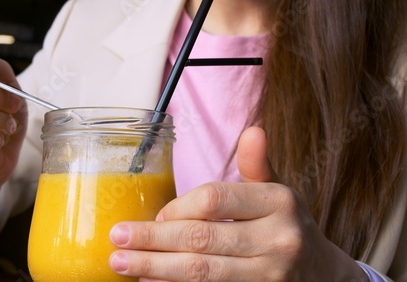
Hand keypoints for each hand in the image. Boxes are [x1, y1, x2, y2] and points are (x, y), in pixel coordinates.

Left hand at [109, 127, 368, 280]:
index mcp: (279, 201)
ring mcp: (270, 274)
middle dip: (153, 240)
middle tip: (117, 237)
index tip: (156, 216)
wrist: (322, 274)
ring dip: (156, 267)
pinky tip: (151, 281)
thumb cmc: (288, 225)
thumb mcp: (280, 192)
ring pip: (202, 271)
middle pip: (202, 238)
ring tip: (122, 262)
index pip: (215, 199)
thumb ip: (258, 165)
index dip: (178, 208)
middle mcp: (277, 238)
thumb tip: (252, 130)